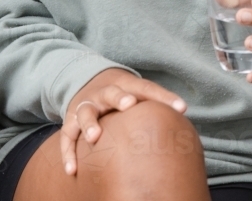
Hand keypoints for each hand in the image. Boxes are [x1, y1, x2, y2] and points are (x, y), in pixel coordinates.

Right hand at [60, 68, 186, 175]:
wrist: (89, 81)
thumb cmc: (123, 93)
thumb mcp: (139, 91)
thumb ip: (159, 101)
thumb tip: (184, 114)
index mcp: (126, 85)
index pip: (147, 88)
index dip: (163, 96)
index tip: (181, 107)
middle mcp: (104, 93)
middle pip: (111, 93)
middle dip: (119, 99)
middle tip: (128, 105)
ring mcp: (86, 106)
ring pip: (85, 112)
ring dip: (89, 124)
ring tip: (94, 138)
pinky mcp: (71, 120)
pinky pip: (67, 135)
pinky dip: (67, 152)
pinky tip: (72, 170)